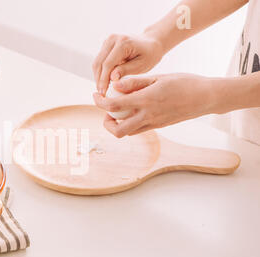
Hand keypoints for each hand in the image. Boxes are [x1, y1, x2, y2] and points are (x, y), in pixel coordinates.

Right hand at [92, 33, 163, 94]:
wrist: (151, 42)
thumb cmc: (150, 54)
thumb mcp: (142, 65)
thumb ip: (126, 70)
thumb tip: (112, 78)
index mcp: (123, 43)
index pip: (107, 64)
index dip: (103, 80)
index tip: (103, 93)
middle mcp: (113, 39)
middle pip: (99, 63)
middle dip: (98, 80)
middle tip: (101, 94)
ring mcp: (108, 40)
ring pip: (97, 62)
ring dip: (97, 76)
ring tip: (102, 89)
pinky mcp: (106, 44)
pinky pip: (99, 60)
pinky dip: (100, 71)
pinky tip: (105, 81)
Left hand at [93, 74, 218, 137]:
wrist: (206, 97)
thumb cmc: (184, 82)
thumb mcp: (158, 77)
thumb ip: (135, 82)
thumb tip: (114, 85)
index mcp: (146, 100)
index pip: (113, 105)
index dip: (99, 102)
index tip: (96, 96)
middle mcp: (148, 116)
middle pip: (118, 131)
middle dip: (106, 123)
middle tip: (106, 111)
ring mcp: (154, 124)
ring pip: (128, 133)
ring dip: (118, 125)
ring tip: (118, 110)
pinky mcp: (160, 126)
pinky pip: (139, 130)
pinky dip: (130, 123)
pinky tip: (133, 110)